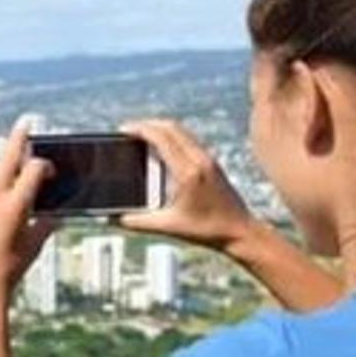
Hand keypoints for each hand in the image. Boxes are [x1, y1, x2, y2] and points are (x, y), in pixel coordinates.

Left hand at [0, 123, 57, 298]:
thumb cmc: (10, 269)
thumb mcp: (35, 245)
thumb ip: (46, 224)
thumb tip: (56, 215)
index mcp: (15, 204)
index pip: (34, 168)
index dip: (46, 166)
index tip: (51, 171)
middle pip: (7, 159)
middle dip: (17, 140)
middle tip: (24, 124)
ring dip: (4, 171)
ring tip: (14, 166)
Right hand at [117, 118, 258, 250]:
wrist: (241, 232)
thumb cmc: (208, 231)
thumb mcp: (169, 227)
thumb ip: (138, 222)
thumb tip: (114, 219)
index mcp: (188, 172)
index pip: (162, 138)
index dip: (140, 129)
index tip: (123, 130)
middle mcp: (200, 160)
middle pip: (171, 127)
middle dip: (147, 124)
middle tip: (129, 130)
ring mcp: (209, 159)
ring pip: (182, 131)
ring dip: (161, 128)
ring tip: (142, 135)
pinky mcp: (213, 163)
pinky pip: (190, 139)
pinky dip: (173, 136)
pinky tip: (163, 147)